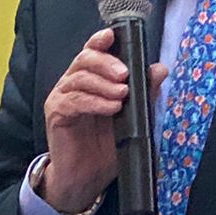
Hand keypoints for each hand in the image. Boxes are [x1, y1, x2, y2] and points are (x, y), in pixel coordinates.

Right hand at [39, 27, 166, 214]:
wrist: (88, 177)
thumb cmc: (107, 146)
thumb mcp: (133, 118)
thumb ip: (144, 93)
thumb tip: (160, 69)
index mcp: (91, 79)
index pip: (93, 51)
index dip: (100, 41)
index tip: (112, 36)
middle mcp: (73, 84)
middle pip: (84, 59)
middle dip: (106, 63)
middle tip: (125, 74)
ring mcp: (62, 98)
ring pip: (79, 78)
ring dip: (103, 84)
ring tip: (122, 95)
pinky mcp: (56, 114)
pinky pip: (74, 101)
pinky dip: (94, 102)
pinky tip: (111, 108)